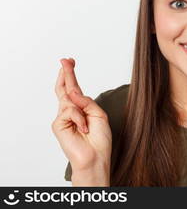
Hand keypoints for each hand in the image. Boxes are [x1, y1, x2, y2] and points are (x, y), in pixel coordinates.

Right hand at [51, 58, 111, 173]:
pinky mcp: (58, 124)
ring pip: (69, 98)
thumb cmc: (99, 139)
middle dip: (66, 73)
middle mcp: (70, 111)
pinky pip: (70, 111)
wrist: (96, 157)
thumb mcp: (99, 114)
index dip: (71, 75)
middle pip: (65, 88)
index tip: (70, 61)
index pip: (74, 89)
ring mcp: (63, 117)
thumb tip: (73, 92)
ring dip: (81, 108)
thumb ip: (86, 101)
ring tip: (87, 125)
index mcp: (81, 108)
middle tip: (65, 60)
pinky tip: (84, 129)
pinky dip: (80, 118)